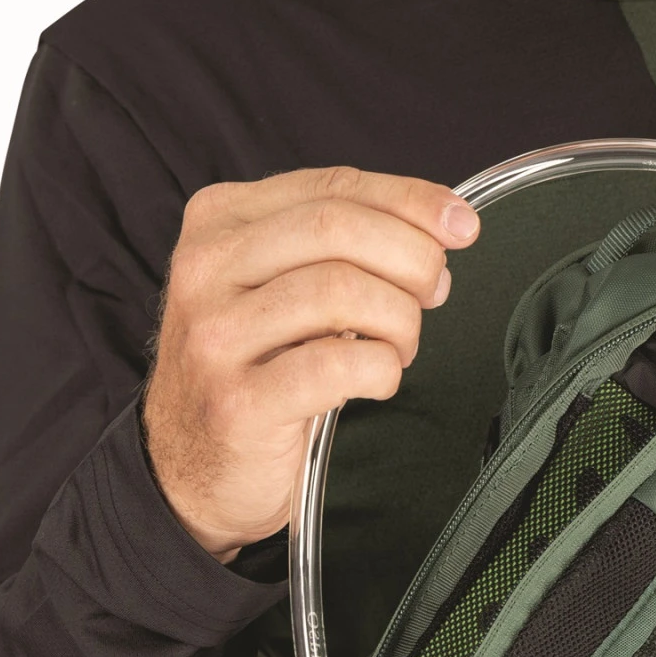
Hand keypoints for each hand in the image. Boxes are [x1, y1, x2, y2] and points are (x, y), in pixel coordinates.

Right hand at [143, 166, 480, 561]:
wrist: (193, 469)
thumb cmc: (256, 369)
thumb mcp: (282, 286)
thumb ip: (342, 248)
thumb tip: (442, 229)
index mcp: (219, 222)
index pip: (332, 187)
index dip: (410, 201)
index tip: (462, 224)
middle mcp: (206, 268)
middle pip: (337, 227)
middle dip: (411, 258)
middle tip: (433, 294)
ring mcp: (215, 335)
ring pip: (341, 291)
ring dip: (398, 320)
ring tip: (398, 346)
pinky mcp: (237, 400)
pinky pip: (338, 364)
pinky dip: (381, 369)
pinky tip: (377, 379)